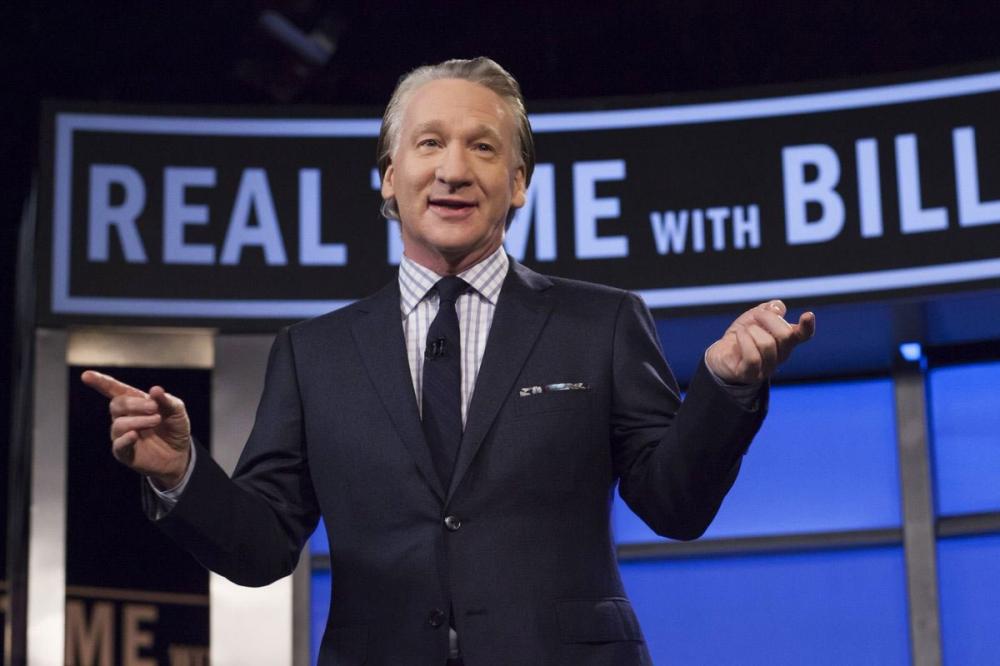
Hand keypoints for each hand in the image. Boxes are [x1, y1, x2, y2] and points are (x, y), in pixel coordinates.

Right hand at [80, 370, 191, 488]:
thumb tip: (155, 389)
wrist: (180, 453)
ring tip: (157, 420)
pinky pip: (118, 445)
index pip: (114, 390)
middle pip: (117, 404)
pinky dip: (125, 439)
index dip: (101, 382)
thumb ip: (167, 400)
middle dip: (135, 404)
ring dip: (139, 421)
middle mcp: (124, 417)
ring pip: (119, 424)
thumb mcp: (177, 411)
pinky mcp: (124, 453)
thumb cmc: (174, 427)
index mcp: (135, 402)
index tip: (86, 375)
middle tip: (154, 408)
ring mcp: (122, 435)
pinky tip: (135, 435)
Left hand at [705, 300, 815, 383]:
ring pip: (767, 344)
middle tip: (754, 316)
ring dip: (752, 330)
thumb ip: (768, 310)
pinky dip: (744, 340)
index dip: (807, 326)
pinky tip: (738, 336)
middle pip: (785, 335)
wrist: (721, 356)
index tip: (808, 315)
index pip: (803, 335)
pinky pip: (753, 357)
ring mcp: (766, 368)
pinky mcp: (750, 374)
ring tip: (743, 331)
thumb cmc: (742, 337)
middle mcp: (780, 356)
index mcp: (786, 341)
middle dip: (767, 318)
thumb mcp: (754, 318)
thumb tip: (778, 307)